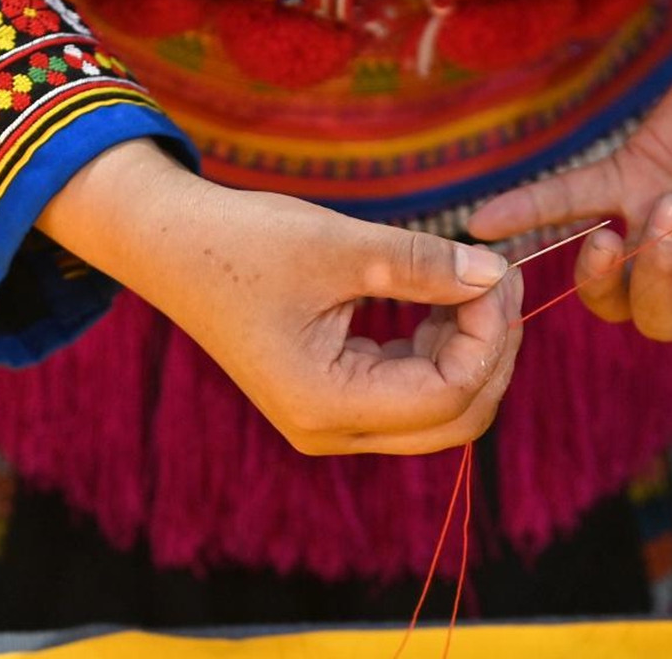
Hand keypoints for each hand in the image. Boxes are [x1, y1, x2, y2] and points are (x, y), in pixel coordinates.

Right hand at [38, 140, 523, 454]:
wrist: (169, 246)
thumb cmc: (241, 242)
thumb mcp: (340, 246)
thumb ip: (424, 264)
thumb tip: (495, 273)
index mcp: (327, 404)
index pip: (448, 394)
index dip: (488, 336)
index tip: (497, 273)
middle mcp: (333, 429)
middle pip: (455, 419)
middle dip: (492, 352)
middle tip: (502, 280)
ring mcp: (335, 418)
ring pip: (441, 407)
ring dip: (472, 349)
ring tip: (479, 279)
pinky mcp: (337, 395)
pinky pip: (414, 387)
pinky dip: (443, 346)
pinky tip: (448, 295)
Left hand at [468, 0, 671, 339]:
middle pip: (663, 312)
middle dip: (655, 278)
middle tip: (665, 215)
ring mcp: (661, 223)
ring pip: (614, 284)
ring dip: (600, 273)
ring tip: (604, 240)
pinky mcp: (628, 179)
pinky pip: (573, 203)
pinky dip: (530, 211)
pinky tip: (484, 222)